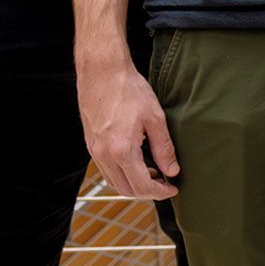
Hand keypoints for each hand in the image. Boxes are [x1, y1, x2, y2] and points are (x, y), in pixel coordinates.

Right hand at [78, 60, 179, 198]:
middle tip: (166, 183)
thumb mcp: (155, 118)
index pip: (141, 185)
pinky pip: (106, 170)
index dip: (160, 192)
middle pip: (126, 189)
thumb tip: (172, 170)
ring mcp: (94, 152)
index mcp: (121, 151)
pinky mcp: (91, 145)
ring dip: (133, 184)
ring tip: (154, 173)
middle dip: (147, 191)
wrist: (102, 73)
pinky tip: (137, 162)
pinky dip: (122, 174)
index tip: (173, 189)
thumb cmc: (129, 91)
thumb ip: (163, 148)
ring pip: (114, 182)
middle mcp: (104, 156)